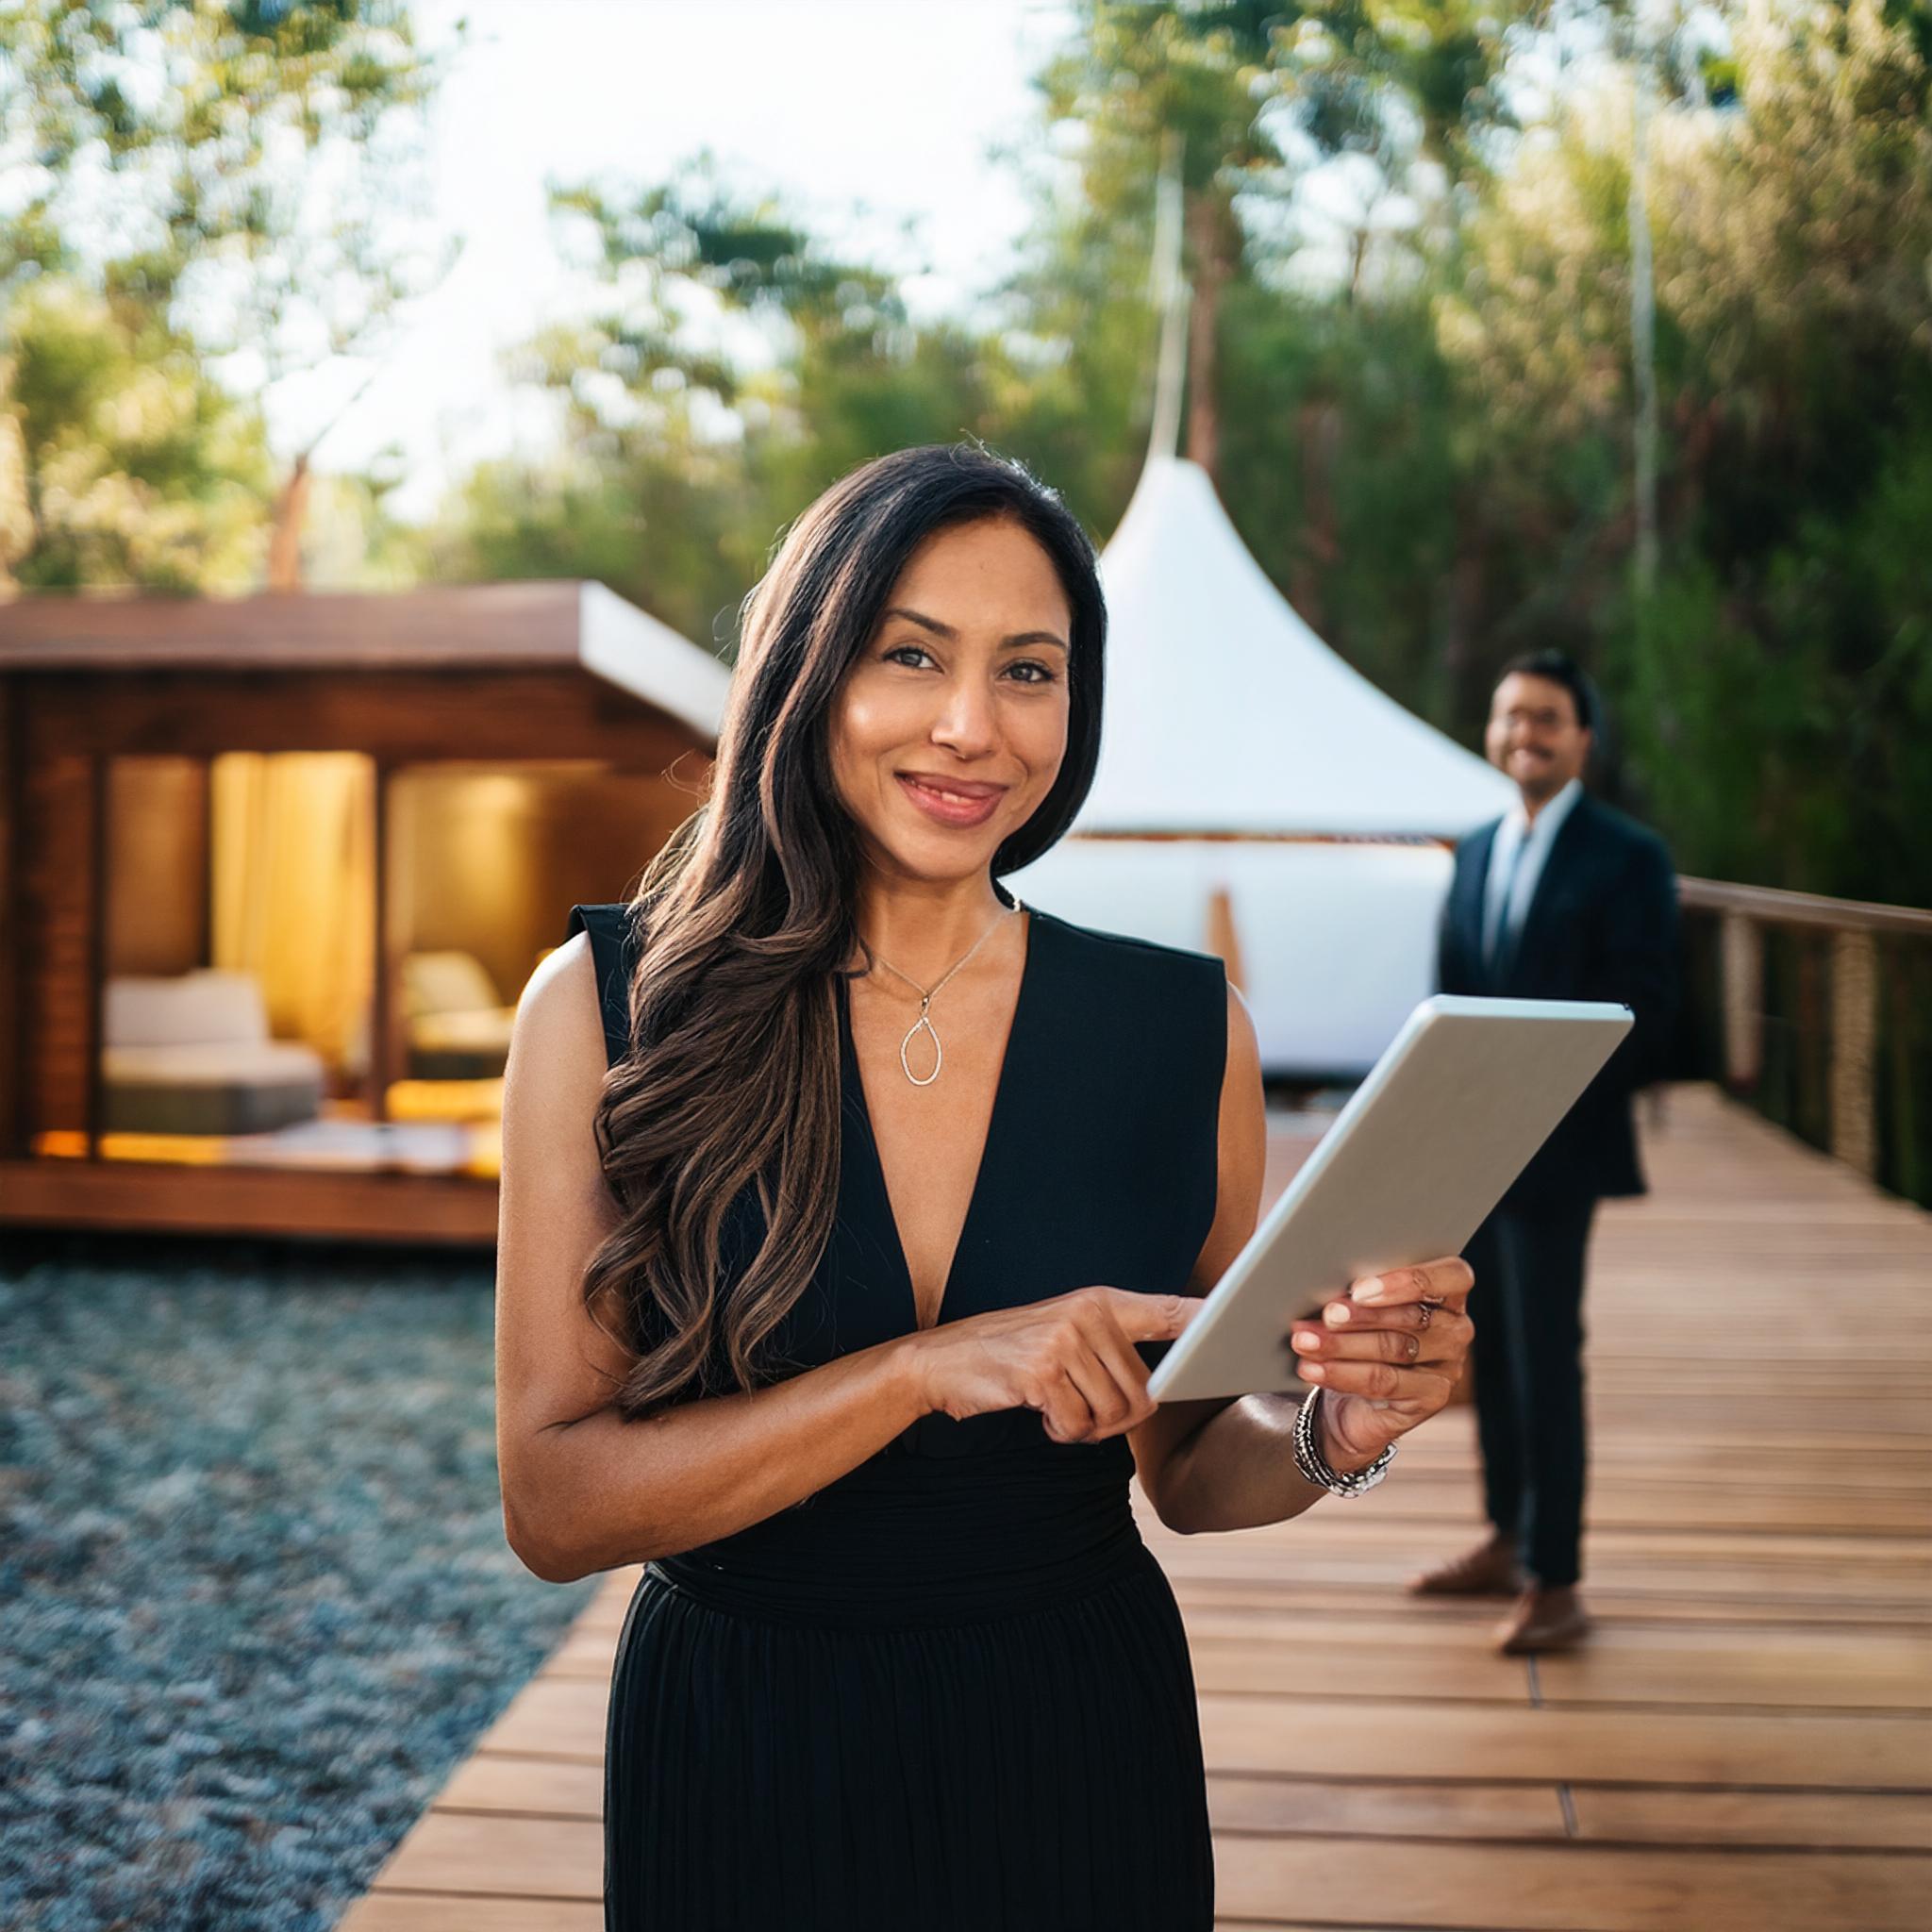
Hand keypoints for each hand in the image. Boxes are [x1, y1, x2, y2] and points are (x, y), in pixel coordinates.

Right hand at [902, 1286, 1205, 1443]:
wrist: (942, 1360)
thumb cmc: (1011, 1356)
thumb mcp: (1064, 1334)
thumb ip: (1110, 1349)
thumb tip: (1156, 1391)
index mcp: (1100, 1302)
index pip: (1167, 1310)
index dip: (1206, 1319)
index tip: (1241, 1317)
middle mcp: (1087, 1314)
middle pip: (1143, 1393)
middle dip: (1116, 1420)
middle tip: (1080, 1413)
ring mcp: (1064, 1341)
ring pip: (1113, 1414)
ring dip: (1087, 1428)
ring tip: (1057, 1409)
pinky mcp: (1042, 1373)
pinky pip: (1078, 1425)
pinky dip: (1062, 1433)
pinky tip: (1040, 1415)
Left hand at [1283, 1258, 1474, 1470]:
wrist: (1351, 1400)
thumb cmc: (1356, 1335)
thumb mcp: (1358, 1306)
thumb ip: (1358, 1292)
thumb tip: (1324, 1284)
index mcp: (1447, 1291)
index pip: (1453, 1276)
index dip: (1407, 1281)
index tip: (1359, 1288)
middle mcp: (1455, 1328)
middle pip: (1413, 1316)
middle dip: (1361, 1315)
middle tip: (1325, 1315)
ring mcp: (1448, 1365)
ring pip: (1395, 1349)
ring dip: (1343, 1345)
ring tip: (1306, 1342)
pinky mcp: (1432, 1397)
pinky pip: (1386, 1383)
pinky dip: (1342, 1374)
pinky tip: (1313, 1370)